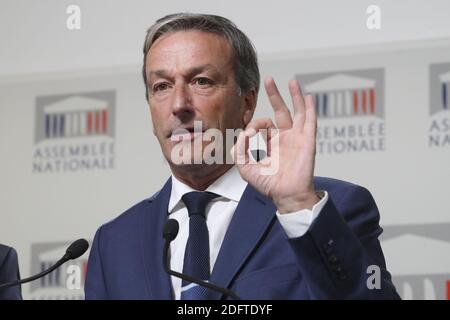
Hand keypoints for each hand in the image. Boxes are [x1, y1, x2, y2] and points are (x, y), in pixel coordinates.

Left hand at [231, 77, 319, 212]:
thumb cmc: (268, 184)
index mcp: (272, 143)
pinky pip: (310, 121)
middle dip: (275, 95)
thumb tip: (242, 135)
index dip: (253, 125)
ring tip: (292, 81)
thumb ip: (239, 151)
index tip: (248, 135)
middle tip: (269, 80)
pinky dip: (309, 108)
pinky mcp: (307, 141)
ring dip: (295, 96)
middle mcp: (285, 138)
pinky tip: (308, 97)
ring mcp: (297, 138)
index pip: (262, 125)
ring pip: (298, 111)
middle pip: (281, 111)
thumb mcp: (246, 168)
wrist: (285, 195)